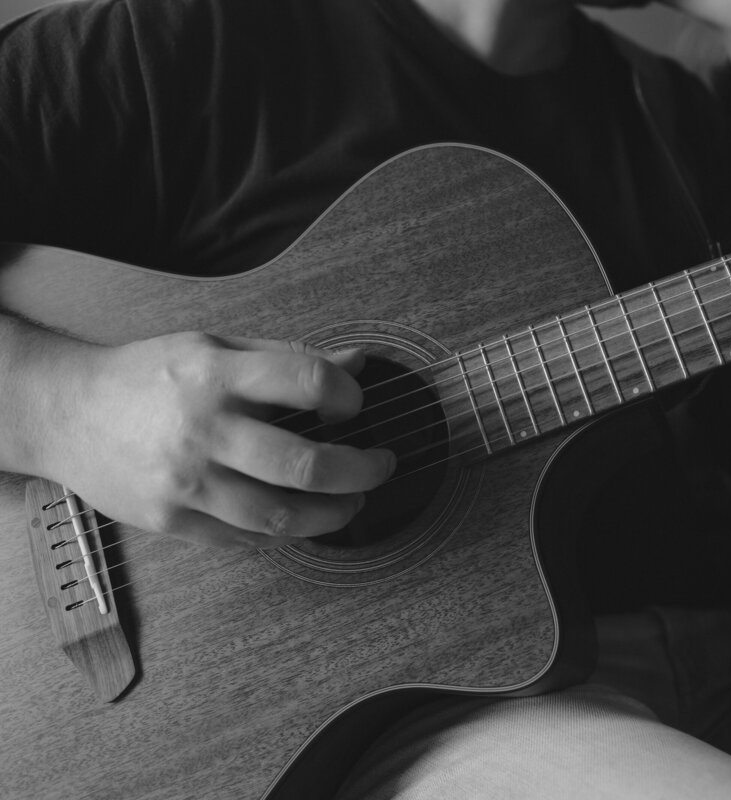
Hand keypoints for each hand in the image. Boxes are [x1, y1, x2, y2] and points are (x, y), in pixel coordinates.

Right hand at [45, 332, 395, 547]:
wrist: (65, 412)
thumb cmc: (149, 375)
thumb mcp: (215, 346)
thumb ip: (288, 357)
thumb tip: (359, 362)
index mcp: (216, 374)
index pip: (307, 382)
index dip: (348, 395)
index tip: (356, 406)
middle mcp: (203, 429)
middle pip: (303, 464)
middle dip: (360, 470)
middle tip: (381, 466)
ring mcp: (186, 482)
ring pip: (280, 516)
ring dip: (333, 514)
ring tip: (353, 502)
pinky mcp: (172, 520)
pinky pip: (246, 539)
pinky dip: (286, 533)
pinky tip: (303, 518)